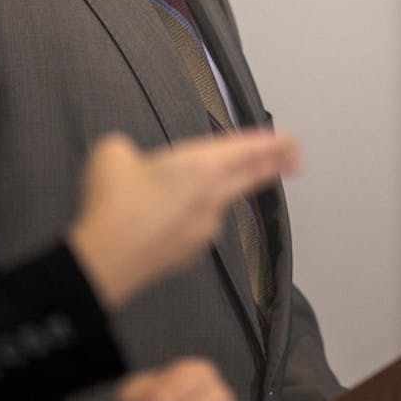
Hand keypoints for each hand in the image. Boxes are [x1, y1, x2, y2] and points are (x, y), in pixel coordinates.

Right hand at [68, 128, 297, 306]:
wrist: (105, 259)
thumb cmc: (113, 203)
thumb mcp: (113, 153)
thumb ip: (128, 150)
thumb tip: (127, 159)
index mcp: (201, 167)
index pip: (246, 150)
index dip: (271, 144)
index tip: (290, 141)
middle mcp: (212, 198)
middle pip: (250, 177)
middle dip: (274, 165)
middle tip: (295, 158)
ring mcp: (204, 229)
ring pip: (217, 203)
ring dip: (210, 194)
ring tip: (174, 189)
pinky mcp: (190, 252)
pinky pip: (194, 227)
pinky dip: (184, 220)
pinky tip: (157, 220)